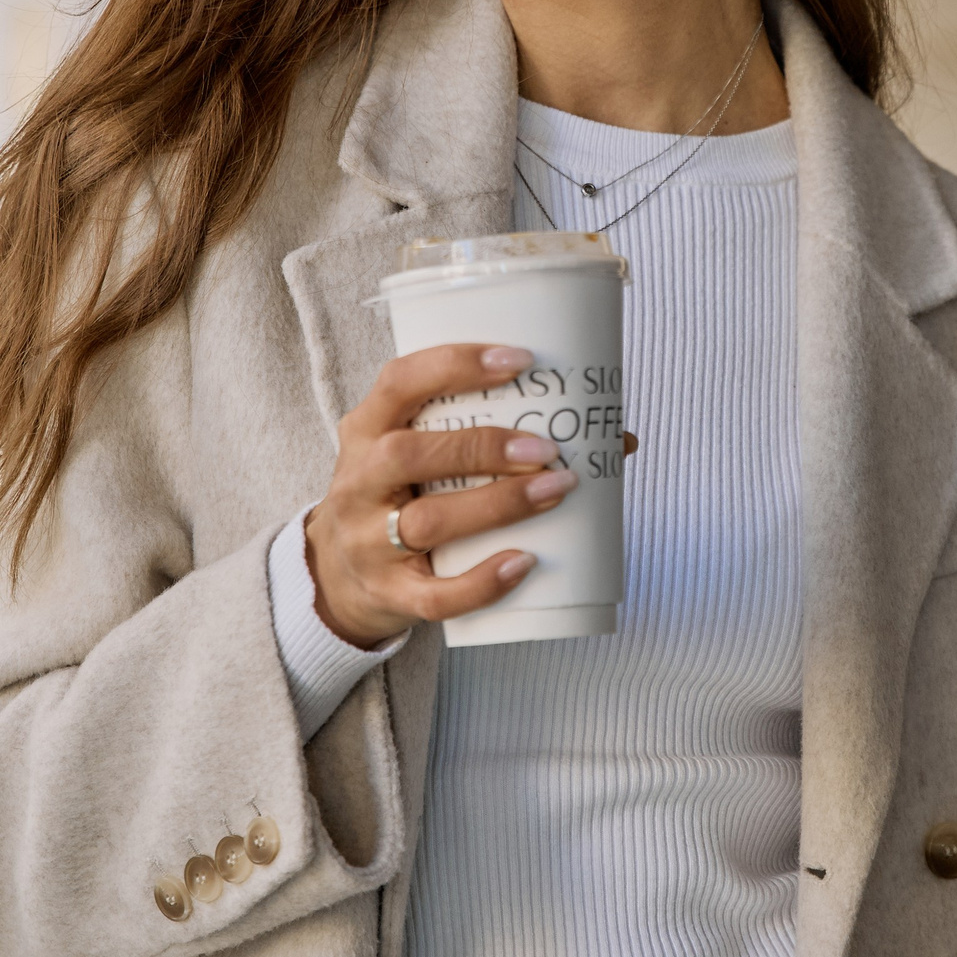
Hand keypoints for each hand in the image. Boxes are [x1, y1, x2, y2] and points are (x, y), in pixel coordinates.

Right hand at [305, 344, 579, 647]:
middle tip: (545, 447)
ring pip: (426, 523)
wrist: (338, 575)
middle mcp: (359, 481)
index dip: (455, 365)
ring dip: (496, 504)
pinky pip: (434, 596)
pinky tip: (524, 563)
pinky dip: (482, 582)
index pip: (398, 382)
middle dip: (482, 446)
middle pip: (408, 455)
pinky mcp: (389, 593)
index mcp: (367, 428)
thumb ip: (493, 431)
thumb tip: (618, 437)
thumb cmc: (404, 494)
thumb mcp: (420, 451)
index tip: (519, 360)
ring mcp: (367, 542)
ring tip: (556, 490)